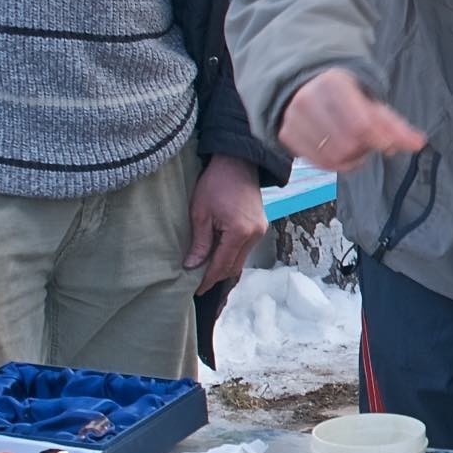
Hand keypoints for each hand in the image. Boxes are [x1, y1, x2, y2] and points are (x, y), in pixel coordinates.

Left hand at [183, 156, 266, 292]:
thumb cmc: (216, 183)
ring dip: (225, 265)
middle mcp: (254, 234)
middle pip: (234, 265)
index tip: (196, 289)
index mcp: (240, 232)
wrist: (237, 162)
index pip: (222, 264)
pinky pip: (245, 248)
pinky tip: (219, 255)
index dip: (208, 279)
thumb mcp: (200, 213)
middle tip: (199, 284)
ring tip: (206, 271)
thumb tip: (192, 266)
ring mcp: (260, 230)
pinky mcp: (260, 225)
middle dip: (217, 276)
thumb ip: (199, 242)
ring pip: (241, 258)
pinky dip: (232, 254)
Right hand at [279, 67, 424, 171]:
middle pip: (349, 144)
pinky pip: (319, 163)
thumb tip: (418, 143)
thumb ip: (394, 124)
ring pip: (334, 157)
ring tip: (356, 146)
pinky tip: (341, 152)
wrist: (305, 86)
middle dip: (366, 148)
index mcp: (333, 83)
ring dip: (353, 158)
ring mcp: (293, 118)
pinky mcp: (286, 134)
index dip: (380, 139)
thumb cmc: (347, 97)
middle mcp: (308, 99)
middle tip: (370, 141)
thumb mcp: (371, 101)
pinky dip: (337, 163)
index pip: (362, 124)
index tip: (390, 145)